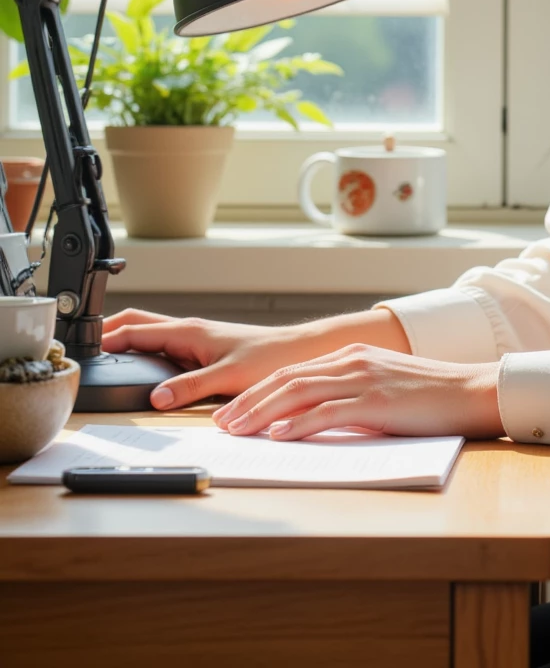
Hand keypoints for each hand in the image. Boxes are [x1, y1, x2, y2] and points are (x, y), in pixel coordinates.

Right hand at [100, 310, 320, 407]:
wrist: (297, 354)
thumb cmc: (269, 358)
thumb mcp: (228, 376)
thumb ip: (190, 386)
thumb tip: (155, 397)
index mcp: (189, 332)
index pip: (136, 329)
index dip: (107, 338)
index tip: (82, 347)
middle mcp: (189, 331)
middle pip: (138, 322)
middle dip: (109, 329)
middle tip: (84, 344)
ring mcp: (195, 338)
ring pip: (150, 331)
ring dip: (126, 336)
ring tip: (103, 352)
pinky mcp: (202, 349)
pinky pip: (163, 344)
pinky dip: (143, 348)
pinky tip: (140, 364)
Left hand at [211, 343, 503, 441]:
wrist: (473, 392)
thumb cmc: (431, 398)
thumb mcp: (382, 391)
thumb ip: (349, 399)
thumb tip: (311, 424)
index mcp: (352, 356)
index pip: (292, 372)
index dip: (257, 392)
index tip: (231, 412)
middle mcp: (353, 360)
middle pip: (287, 378)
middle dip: (249, 402)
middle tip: (220, 424)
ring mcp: (364, 378)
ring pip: (300, 392)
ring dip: (263, 413)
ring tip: (237, 431)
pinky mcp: (378, 400)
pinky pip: (330, 411)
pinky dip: (300, 423)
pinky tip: (279, 436)